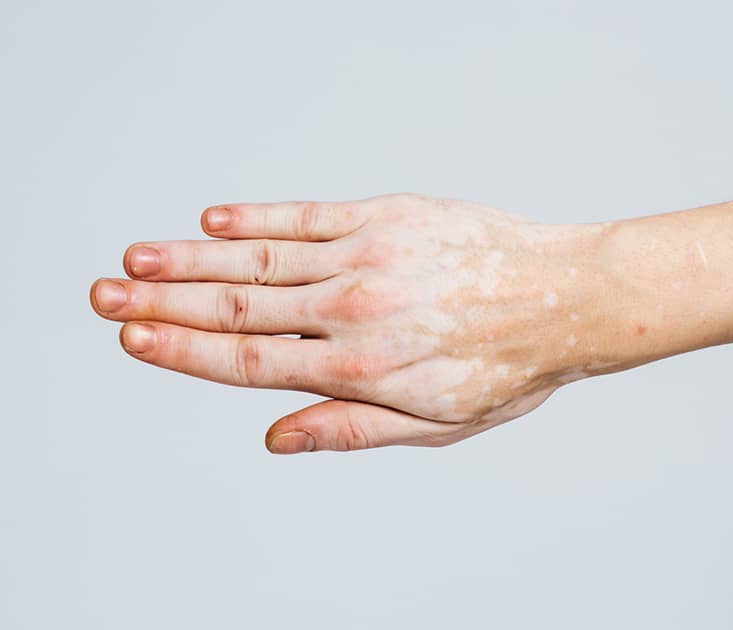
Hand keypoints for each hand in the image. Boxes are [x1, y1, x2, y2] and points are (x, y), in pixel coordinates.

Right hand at [90, 194, 612, 451]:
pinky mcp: (389, 216)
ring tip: (138, 256)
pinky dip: (259, 219)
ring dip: (192, 257)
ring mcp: (368, 255)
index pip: (247, 359)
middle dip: (163, 301)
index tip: (132, 337)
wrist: (564, 299)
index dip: (182, 351)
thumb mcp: (435, 424)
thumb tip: (278, 438)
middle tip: (103, 292)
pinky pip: (309, 216)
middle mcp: (353, 307)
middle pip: (237, 306)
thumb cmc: (505, 369)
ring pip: (261, 259)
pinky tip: (215, 220)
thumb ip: (351, 428)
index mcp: (360, 367)